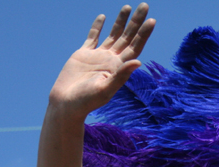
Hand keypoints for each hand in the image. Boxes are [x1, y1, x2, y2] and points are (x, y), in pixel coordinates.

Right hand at [49, 3, 154, 120]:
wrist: (66, 104)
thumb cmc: (86, 101)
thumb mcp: (105, 89)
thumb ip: (121, 76)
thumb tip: (138, 62)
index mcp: (119, 68)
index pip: (135, 48)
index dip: (143, 34)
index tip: (151, 21)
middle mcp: (111, 60)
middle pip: (127, 37)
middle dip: (136, 22)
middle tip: (145, 5)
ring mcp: (98, 57)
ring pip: (113, 35)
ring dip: (120, 21)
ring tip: (127, 7)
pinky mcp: (84, 55)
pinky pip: (93, 37)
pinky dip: (97, 27)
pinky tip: (103, 16)